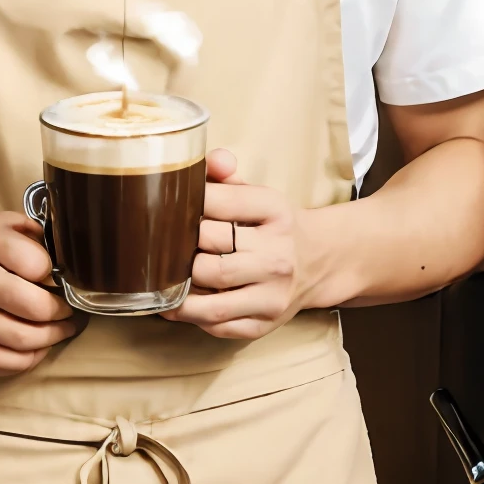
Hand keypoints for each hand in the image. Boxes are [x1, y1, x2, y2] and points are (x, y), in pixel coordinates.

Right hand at [0, 211, 77, 375]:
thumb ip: (24, 231)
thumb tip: (64, 256)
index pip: (36, 265)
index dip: (56, 273)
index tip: (58, 278)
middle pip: (34, 307)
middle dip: (61, 310)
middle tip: (68, 309)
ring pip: (25, 341)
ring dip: (53, 336)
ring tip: (61, 327)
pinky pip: (11, 364)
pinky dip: (34, 355)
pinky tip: (38, 344)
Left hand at [163, 150, 310, 340]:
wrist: (321, 262)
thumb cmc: (274, 226)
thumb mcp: (258, 195)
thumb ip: (226, 176)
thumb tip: (211, 161)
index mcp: (276, 212)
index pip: (220, 201)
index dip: (187, 201)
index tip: (170, 205)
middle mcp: (278, 253)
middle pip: (210, 244)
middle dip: (181, 241)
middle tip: (163, 241)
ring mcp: (273, 292)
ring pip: (211, 285)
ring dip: (179, 280)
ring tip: (163, 274)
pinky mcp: (264, 322)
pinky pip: (217, 322)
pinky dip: (189, 313)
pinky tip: (175, 301)